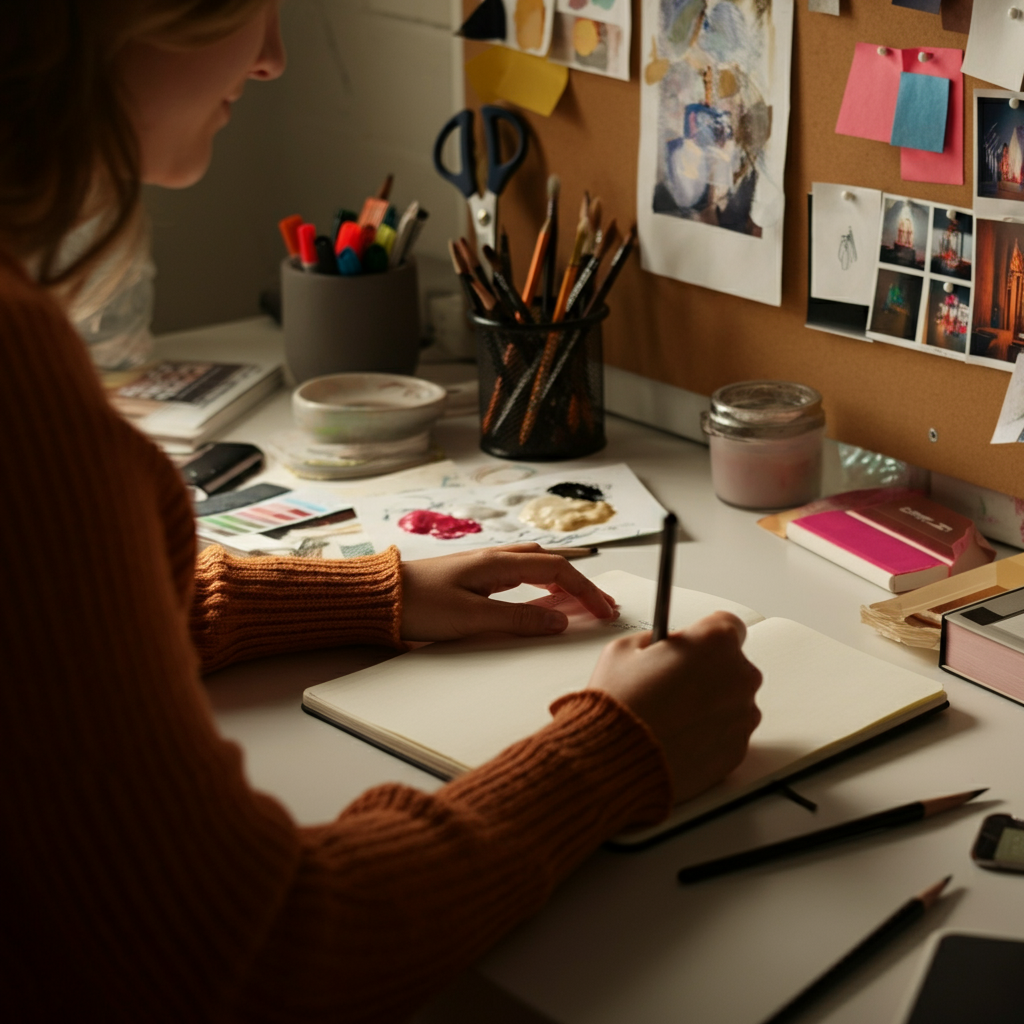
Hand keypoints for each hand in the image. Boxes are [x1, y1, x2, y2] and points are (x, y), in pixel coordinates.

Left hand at [399, 544, 616, 641]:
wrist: (377, 598)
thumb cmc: (419, 606)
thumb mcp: (472, 618)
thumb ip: (518, 620)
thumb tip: (560, 622)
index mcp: (497, 563)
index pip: (557, 569)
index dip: (585, 590)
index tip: (604, 611)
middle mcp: (493, 558)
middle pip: (549, 561)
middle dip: (579, 582)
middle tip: (600, 606)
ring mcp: (481, 566)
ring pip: (533, 565)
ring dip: (560, 581)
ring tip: (578, 602)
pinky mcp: (470, 578)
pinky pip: (516, 575)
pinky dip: (538, 584)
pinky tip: (539, 599)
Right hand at [587, 612, 762, 803]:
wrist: (615, 761)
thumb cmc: (619, 705)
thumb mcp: (624, 649)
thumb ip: (658, 641)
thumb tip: (667, 646)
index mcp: (714, 642)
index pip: (727, 623)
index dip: (703, 635)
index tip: (692, 645)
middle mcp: (738, 675)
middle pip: (732, 663)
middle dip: (707, 670)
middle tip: (671, 683)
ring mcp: (742, 715)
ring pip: (733, 699)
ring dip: (711, 702)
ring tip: (672, 714)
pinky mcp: (739, 749)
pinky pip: (729, 731)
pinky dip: (711, 732)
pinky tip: (679, 734)